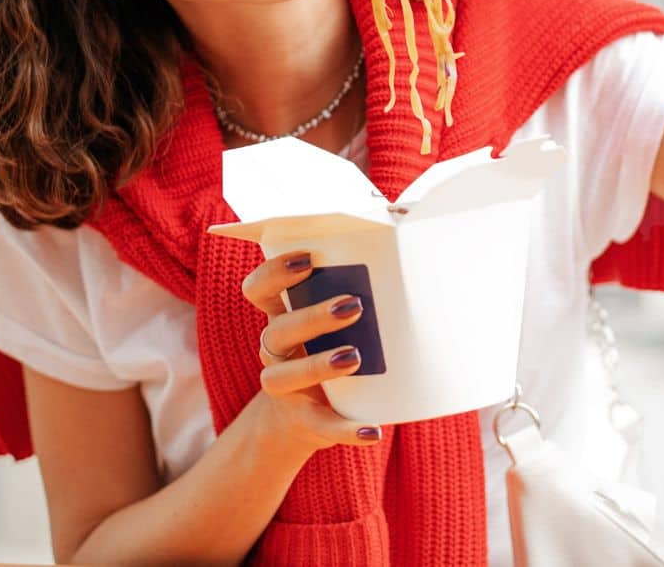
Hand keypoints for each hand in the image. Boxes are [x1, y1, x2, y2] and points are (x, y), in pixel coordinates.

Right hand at [241, 251, 381, 455]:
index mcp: (280, 318)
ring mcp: (285, 387)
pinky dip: (347, 431)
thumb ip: (350, 289)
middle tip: (353, 305)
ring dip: (318, 364)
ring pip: (286, 375)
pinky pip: (323, 426)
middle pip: (277, 328)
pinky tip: (373, 431)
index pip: (259, 289)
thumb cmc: (328, 350)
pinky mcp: (305, 421)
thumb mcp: (331, 322)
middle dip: (313, 316)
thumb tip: (404, 231)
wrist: (303, 418)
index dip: (274, 272)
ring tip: (354, 356)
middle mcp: (274, 351)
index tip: (307, 260)